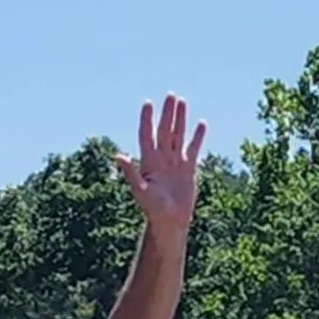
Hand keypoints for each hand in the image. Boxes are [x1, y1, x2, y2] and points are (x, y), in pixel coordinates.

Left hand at [114, 94, 205, 237]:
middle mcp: (161, 159)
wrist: (170, 223)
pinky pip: (193, 149)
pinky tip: (200, 124)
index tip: (148, 104)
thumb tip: (118, 155)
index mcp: (149, 162)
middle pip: (165, 131)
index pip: (147, 135)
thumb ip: (131, 172)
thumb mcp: (140, 190)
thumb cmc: (153, 210)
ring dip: (180, 120)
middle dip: (167, 113)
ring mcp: (175, 163)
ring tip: (182, 102)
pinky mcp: (188, 170)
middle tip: (170, 95)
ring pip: (178, 136)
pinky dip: (197, 137)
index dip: (147, 120)